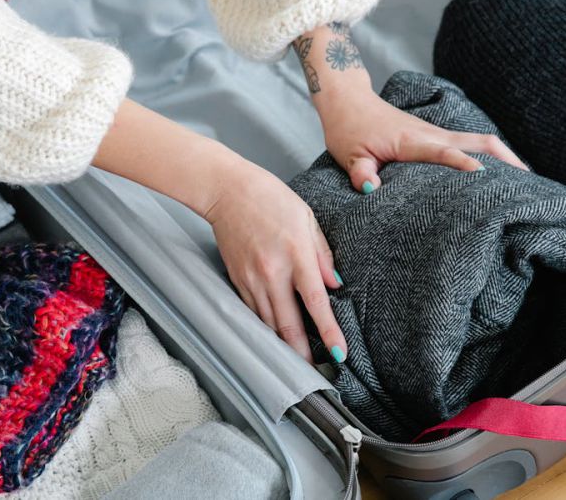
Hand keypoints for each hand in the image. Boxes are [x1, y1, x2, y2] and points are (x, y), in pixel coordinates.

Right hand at [92, 101, 344, 362]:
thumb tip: (336, 284)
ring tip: (296, 362)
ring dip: (282, 345)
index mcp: (296, 254)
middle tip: (313, 373)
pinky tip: (275, 337)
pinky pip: (254, 311)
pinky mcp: (237, 280)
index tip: (338, 353)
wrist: (227, 190)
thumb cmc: (270, 198)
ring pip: (268, 323)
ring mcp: (251, 279)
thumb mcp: (307, 218)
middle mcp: (272, 272)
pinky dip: (265, 327)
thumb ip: (322, 254)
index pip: (316, 302)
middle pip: (288, 324)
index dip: (328, 332)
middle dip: (301, 354)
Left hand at [293, 23, 527, 192]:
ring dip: (503, 157)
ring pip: (479, 141)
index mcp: (411, 141)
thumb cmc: (349, 129)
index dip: (462, 164)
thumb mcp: (349, 155)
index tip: (483, 177)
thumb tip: (371, 190)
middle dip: (504, 160)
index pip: (444, 152)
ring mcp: (436, 133)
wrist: (349, 101)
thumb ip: (361, 173)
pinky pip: (470, 143)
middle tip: (528, 183)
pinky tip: (500, 172)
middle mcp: (431, 134)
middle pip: (478, 142)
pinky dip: (489, 154)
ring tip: (526, 181)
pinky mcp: (436, 136)